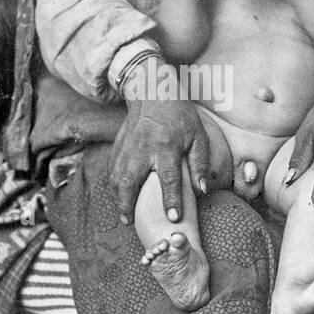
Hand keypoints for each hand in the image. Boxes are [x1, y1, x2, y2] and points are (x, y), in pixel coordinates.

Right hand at [110, 67, 209, 224]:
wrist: (153, 90)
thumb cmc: (180, 115)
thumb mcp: (198, 135)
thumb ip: (200, 163)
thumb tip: (202, 190)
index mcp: (166, 146)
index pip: (169, 178)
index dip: (171, 199)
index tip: (173, 218)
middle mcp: (143, 148)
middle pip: (131, 180)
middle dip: (128, 204)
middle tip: (130, 223)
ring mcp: (127, 147)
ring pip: (116, 177)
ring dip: (118, 198)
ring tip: (124, 216)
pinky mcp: (118, 145)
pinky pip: (112, 169)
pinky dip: (113, 186)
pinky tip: (118, 197)